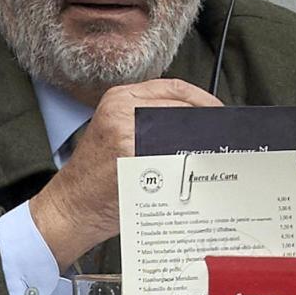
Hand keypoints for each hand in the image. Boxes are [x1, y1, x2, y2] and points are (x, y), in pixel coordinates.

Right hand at [29, 78, 220, 270]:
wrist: (72, 206)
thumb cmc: (97, 179)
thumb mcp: (120, 136)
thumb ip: (152, 124)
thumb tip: (199, 127)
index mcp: (120, 98)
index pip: (174, 88)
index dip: (203, 101)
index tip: (219, 114)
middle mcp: (121, 107)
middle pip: (182, 106)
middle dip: (206, 124)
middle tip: (223, 140)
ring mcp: (126, 129)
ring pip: (181, 129)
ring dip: (200, 144)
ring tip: (212, 157)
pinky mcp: (130, 152)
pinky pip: (172, 153)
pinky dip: (188, 163)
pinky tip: (196, 173)